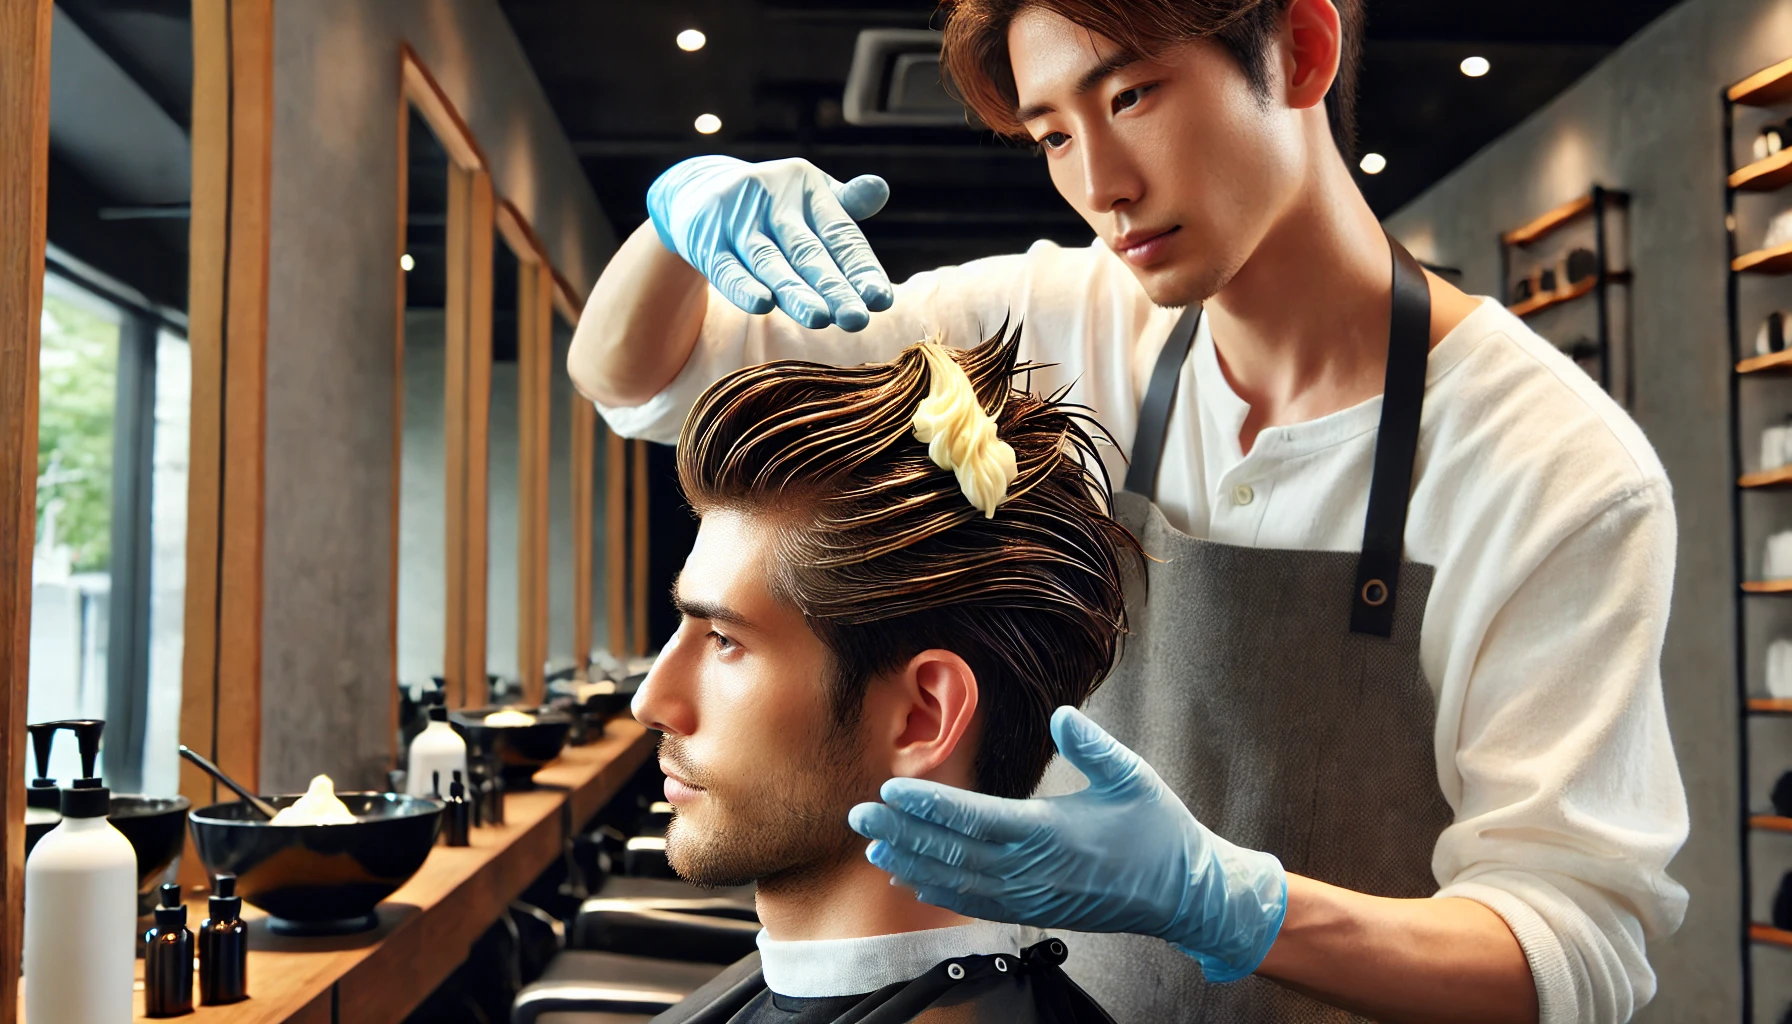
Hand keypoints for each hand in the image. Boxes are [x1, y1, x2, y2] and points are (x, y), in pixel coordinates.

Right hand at [645, 155, 893, 330]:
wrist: (698, 189)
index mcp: (807, 190)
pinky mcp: (708, 242)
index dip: (861, 267)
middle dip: (833, 287)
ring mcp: (738, 222)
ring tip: (819, 318)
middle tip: (857, 319)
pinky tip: (762, 305)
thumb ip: (847, 204)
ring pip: (770, 263)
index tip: (881, 300)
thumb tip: (881, 189)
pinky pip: (727, 268)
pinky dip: (743, 287)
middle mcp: (774, 202)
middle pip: (808, 251)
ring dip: (794, 291)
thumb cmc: (773, 203)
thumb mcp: (809, 196)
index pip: (840, 234)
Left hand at [848, 706, 1287, 982]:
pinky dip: (940, 890)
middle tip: (859, 812)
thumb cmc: (1160, 832)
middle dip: (903, 831)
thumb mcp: (1133, 777)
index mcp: (1052, 833)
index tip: (892, 788)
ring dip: (912, 863)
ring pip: (957, 882)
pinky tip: (912, 878)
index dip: (930, 805)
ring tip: (873, 845)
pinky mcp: (1036, 908)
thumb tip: (1060, 713)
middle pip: (953, 852)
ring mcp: (1032, 895)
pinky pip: (976, 903)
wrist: (1185, 895)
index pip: (976, 818)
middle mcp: (1035, 869)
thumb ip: (1093, 745)